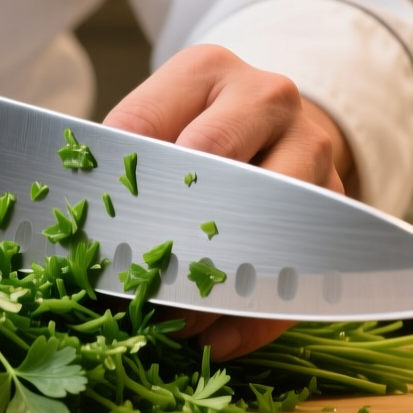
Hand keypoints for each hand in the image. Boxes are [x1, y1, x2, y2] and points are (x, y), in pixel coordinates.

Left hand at [103, 44, 355, 360]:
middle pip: (213, 167)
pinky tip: (215, 339)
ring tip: (172, 323)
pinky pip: (299, 269)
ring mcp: (311, 148)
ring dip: (214, 284)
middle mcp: (267, 100)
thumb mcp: (155, 123)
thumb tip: (77, 236)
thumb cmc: (197, 129)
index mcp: (206, 73)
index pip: (146, 129)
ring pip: (266, 221)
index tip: (94, 246)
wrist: (276, 121)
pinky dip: (253, 315)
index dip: (118, 194)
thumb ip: (120, 166)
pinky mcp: (335, 202)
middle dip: (170, 237)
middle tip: (136, 290)